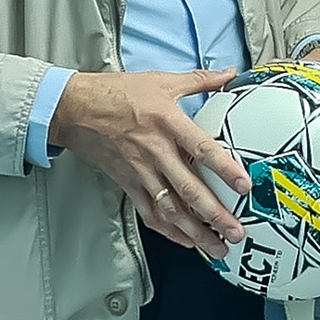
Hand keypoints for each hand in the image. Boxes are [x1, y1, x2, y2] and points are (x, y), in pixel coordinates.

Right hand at [50, 69, 248, 256]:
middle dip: (214, 214)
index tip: (244, 185)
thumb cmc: (117, 93)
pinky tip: (186, 240)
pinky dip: (168, 230)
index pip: (201, 149)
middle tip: (236, 231)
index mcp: (166, 122)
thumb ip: (200, 80)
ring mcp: (139, 171)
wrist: (75, 108)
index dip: (224, 168)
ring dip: (195, 231)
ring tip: (216, 246)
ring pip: (170, 208)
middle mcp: (154, 151)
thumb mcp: (161, 80)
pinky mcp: (127, 183)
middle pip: (188, 189)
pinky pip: (149, 213)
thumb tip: (228, 73)